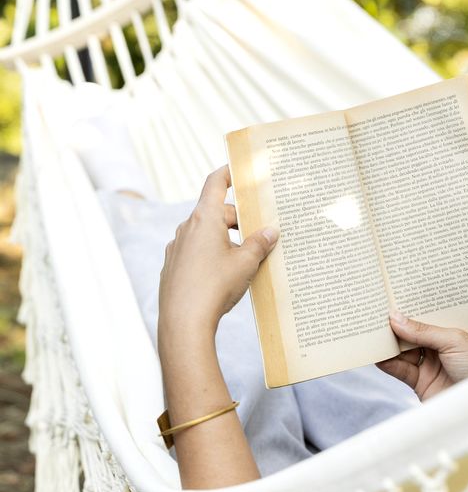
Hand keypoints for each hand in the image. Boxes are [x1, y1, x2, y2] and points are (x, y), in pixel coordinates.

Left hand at [158, 166, 277, 340]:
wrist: (183, 322)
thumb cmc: (214, 288)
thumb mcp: (245, 263)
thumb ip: (259, 244)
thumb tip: (270, 232)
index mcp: (205, 218)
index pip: (215, 183)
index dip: (228, 172)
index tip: (239, 168)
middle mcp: (187, 228)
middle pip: (216, 212)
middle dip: (239, 219)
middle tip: (261, 231)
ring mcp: (177, 248)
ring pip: (206, 233)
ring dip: (226, 238)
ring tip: (247, 257)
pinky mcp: (173, 267)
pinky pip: (196, 252)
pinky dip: (212, 254)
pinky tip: (226, 274)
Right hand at [377, 311, 467, 401]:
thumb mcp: (454, 340)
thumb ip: (423, 330)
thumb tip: (395, 318)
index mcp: (454, 328)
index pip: (429, 313)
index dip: (412, 306)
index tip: (393, 296)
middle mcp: (441, 344)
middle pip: (412, 331)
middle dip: (395, 323)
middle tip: (376, 312)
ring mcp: (429, 363)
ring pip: (402, 349)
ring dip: (388, 343)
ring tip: (371, 332)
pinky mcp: (420, 381)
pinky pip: (399, 369)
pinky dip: (387, 362)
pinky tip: (377, 355)